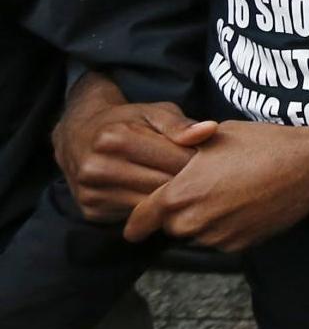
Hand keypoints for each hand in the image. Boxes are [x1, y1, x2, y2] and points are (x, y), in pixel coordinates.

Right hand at [54, 77, 215, 222]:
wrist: (77, 136)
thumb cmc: (125, 121)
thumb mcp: (152, 112)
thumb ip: (180, 123)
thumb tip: (209, 130)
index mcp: (116, 139)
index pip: (174, 160)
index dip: (199, 161)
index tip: (210, 159)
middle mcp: (98, 167)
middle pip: (163, 185)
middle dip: (187, 181)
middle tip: (203, 176)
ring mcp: (92, 192)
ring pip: (150, 205)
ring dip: (170, 198)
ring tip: (182, 185)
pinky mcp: (91, 211)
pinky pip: (134, 216)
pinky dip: (150, 208)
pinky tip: (157, 195)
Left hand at [123, 122, 308, 250]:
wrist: (308, 165)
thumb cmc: (262, 145)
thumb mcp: (215, 138)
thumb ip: (185, 157)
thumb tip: (175, 161)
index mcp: (178, 194)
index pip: (138, 221)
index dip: (134, 225)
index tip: (135, 227)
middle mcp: (192, 221)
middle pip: (170, 227)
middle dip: (179, 214)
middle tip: (203, 193)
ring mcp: (216, 237)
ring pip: (197, 234)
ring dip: (205, 221)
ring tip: (230, 195)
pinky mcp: (239, 245)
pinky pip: (222, 240)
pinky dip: (228, 227)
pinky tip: (247, 205)